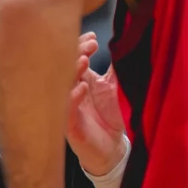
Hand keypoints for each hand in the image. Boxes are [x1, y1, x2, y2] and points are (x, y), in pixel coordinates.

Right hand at [67, 33, 126, 176]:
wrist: (111, 149)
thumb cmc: (108, 118)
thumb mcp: (113, 88)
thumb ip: (115, 69)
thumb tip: (125, 45)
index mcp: (79, 80)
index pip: (73, 57)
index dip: (80, 45)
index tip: (94, 38)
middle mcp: (69, 91)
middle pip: (64, 66)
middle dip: (76, 53)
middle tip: (90, 45)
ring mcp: (67, 107)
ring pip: (62, 85)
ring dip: (71, 71)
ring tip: (83, 60)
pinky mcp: (69, 125)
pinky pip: (66, 109)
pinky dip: (73, 96)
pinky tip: (83, 87)